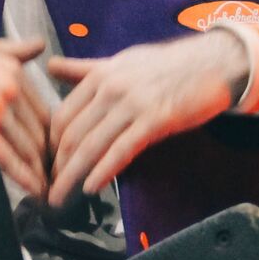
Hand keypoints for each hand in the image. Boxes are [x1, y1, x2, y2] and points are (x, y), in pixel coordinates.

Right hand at [0, 26, 49, 199]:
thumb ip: (16, 50)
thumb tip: (41, 45)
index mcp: (16, 71)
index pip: (45, 114)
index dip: (51, 139)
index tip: (55, 156)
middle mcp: (11, 88)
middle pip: (40, 134)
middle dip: (49, 161)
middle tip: (56, 180)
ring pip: (27, 147)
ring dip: (40, 173)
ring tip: (50, 192)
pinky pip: (5, 156)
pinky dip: (24, 176)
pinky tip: (35, 190)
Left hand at [46, 32, 248, 208]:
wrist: (212, 63)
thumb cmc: (166, 65)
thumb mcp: (121, 61)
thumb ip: (85, 69)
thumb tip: (51, 66)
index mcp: (99, 75)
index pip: (62, 115)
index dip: (49, 145)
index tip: (46, 165)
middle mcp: (111, 88)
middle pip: (72, 134)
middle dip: (56, 167)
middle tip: (47, 189)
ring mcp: (132, 104)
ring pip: (92, 146)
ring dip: (72, 176)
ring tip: (60, 198)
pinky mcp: (155, 120)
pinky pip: (122, 150)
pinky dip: (103, 171)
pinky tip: (91, 188)